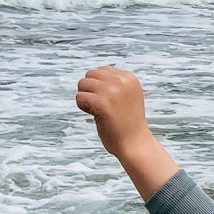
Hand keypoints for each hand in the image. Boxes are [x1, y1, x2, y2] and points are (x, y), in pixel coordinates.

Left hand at [74, 66, 180, 199]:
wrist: (134, 143)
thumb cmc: (127, 122)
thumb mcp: (126, 95)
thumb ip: (114, 82)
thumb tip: (92, 72)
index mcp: (129, 77)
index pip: (102, 70)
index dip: (99, 86)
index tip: (109, 101)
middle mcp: (122, 81)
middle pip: (90, 74)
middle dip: (90, 89)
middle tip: (100, 106)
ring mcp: (112, 91)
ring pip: (82, 84)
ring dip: (86, 98)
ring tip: (98, 111)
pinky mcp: (102, 103)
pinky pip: (79, 97)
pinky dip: (82, 107)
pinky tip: (94, 115)